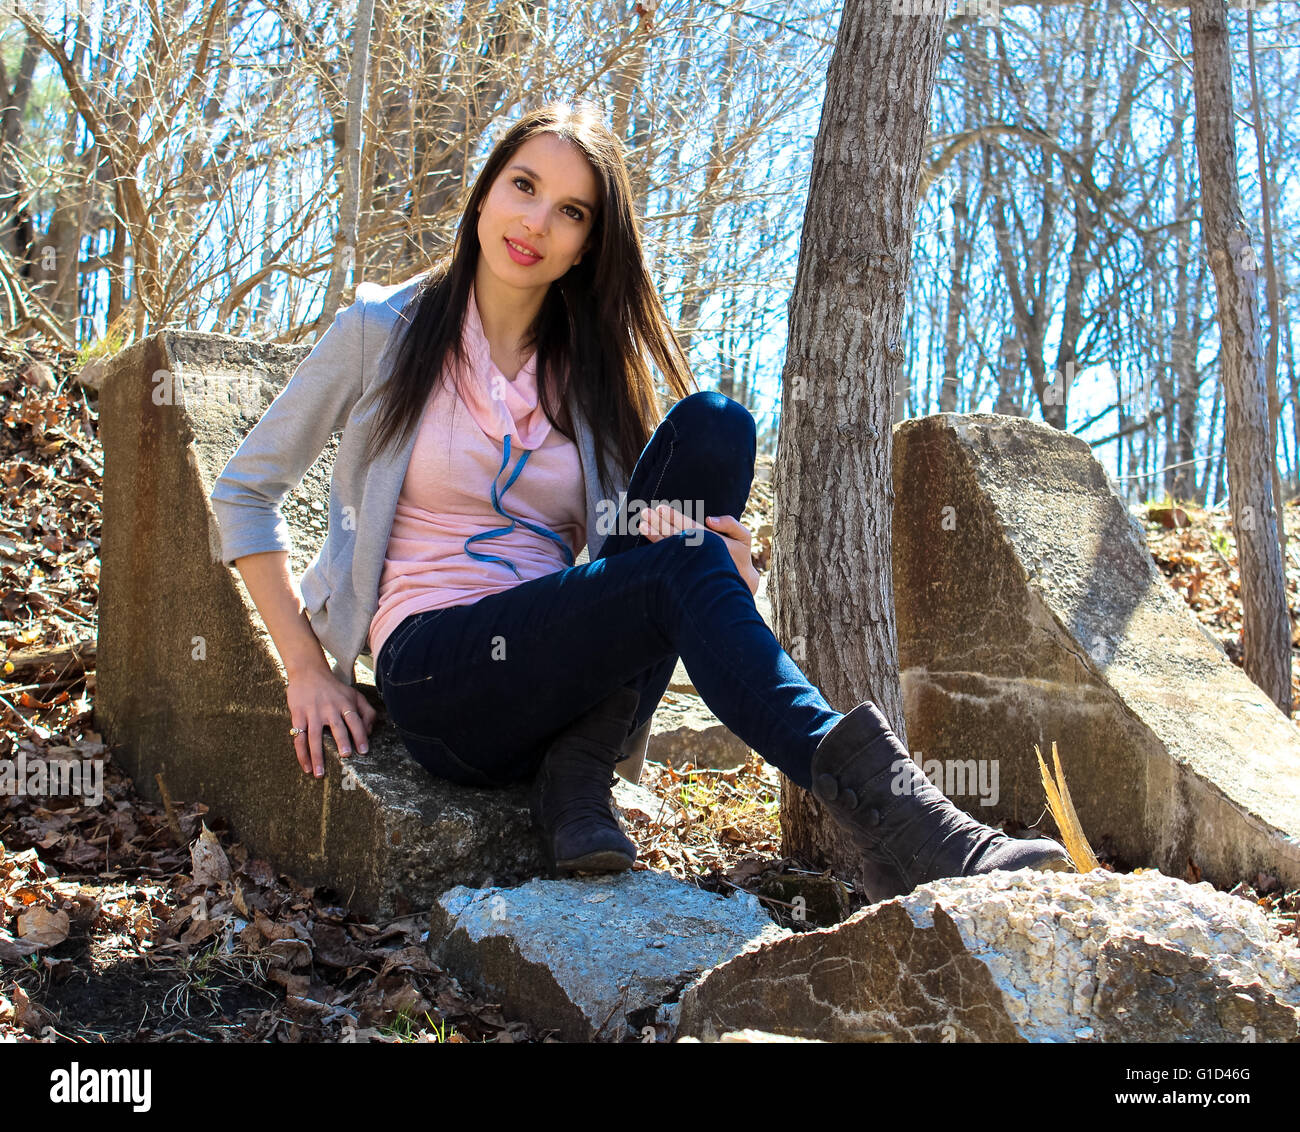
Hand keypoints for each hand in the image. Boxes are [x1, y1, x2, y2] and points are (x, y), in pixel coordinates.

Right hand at [284, 665, 376, 777]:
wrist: (309, 673)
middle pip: (337, 726)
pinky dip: (302, 754)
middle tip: (345, 755)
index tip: (364, 750)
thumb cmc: (335, 689)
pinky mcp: (298, 716)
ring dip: (317, 755)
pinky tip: (306, 767)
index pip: (355, 721)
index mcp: (345, 704)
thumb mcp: (355, 695)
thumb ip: (367, 712)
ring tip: (320, 773)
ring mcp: (313, 713)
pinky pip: (299, 738)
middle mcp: (330, 708)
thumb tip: (370, 732)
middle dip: (342, 741)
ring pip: (315, 736)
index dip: (360, 735)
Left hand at [638, 503, 759, 596]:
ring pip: (670, 548)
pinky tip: (648, 538)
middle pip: (676, 536)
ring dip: (655, 536)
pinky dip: (658, 549)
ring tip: (642, 525)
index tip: (660, 509)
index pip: (691, 528)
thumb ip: (729, 524)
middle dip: (659, 524)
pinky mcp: (686, 571)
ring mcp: (692, 564)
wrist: (739, 586)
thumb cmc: (740, 557)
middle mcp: (701, 554)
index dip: (674, 518)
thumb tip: (709, 519)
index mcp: (714, 543)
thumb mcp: (743, 537)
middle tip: (644, 513)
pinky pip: (670, 559)